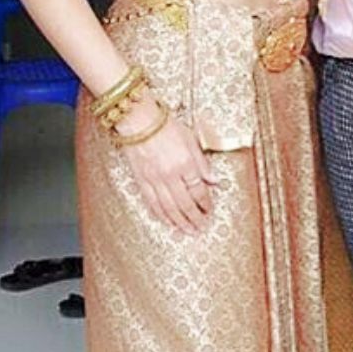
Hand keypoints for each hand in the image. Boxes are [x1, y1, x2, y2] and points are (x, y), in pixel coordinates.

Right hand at [116, 91, 218, 234]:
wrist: (138, 120)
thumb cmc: (165, 126)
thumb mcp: (191, 139)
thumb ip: (202, 163)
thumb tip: (215, 180)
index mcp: (185, 163)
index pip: (198, 190)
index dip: (206, 203)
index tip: (210, 210)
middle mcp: (170, 174)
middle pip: (185, 203)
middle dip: (195, 218)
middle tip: (202, 228)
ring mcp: (154, 179)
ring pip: (168, 208)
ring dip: (179, 222)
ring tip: (188, 231)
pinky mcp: (141, 181)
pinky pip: (152, 203)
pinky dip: (161, 215)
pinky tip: (167, 222)